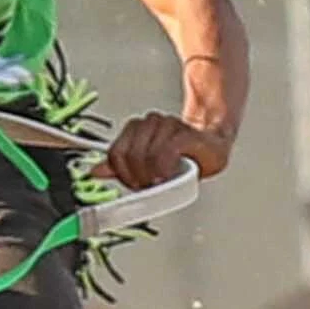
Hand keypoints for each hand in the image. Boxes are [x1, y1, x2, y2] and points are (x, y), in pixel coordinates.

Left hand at [106, 112, 229, 189]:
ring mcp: (168, 125)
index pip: (115, 152)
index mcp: (137, 128)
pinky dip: (164, 168)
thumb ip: (120, 166)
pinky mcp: (185, 134)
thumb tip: (95, 171)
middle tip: (150, 185)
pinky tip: (169, 174)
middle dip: (138, 177)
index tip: (135, 183)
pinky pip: (164, 152)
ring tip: (162, 180)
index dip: (122, 173)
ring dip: (153, 174)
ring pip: (146, 155)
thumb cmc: (183, 156)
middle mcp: (151, 123)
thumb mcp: (146, 164)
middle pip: (129, 155)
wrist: (213, 145)